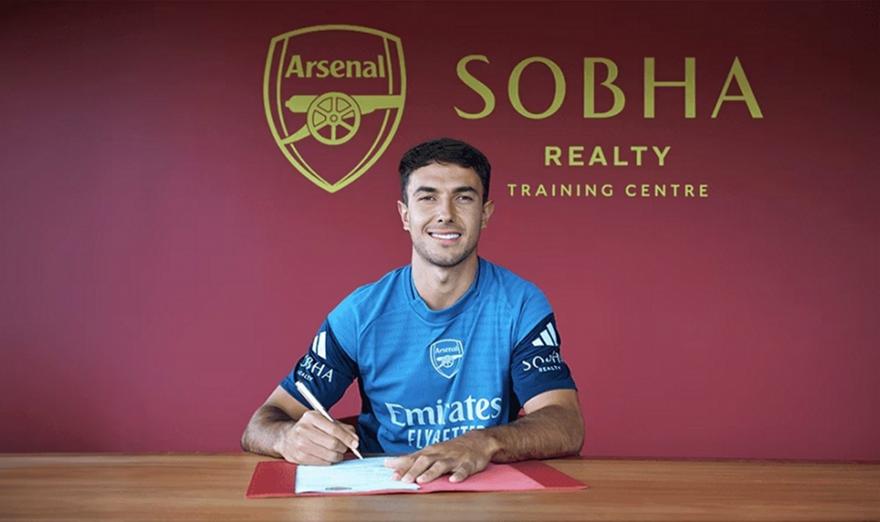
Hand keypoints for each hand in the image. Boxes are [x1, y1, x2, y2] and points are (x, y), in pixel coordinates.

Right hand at [274, 411, 358, 464]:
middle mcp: (303, 430)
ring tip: (336, 453)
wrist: (285, 437)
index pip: (333, 429)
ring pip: (328, 455)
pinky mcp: (298, 458)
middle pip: (332, 443)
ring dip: (337, 456)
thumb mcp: (323, 421)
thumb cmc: (308, 428)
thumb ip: (341, 427)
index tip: (355, 443)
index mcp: (311, 417)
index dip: (347, 438)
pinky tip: (326, 456)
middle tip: (345, 448)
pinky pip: (321, 463)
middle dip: (343, 448)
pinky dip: (328, 461)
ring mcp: (299, 445)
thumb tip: (354, 438)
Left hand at [384, 431, 498, 483]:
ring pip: (441, 465)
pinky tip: (453, 480)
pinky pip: (464, 470)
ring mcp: (454, 459)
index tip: (390, 472)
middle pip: (425, 461)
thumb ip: (412, 459)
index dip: (402, 465)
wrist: (477, 440)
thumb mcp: (431, 452)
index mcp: (431, 452)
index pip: (413, 458)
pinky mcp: (468, 464)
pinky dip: (458, 475)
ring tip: (422, 480)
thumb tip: (390, 464)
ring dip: (431, 473)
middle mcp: (440, 454)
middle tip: (403, 480)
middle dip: (413, 471)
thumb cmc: (450, 449)